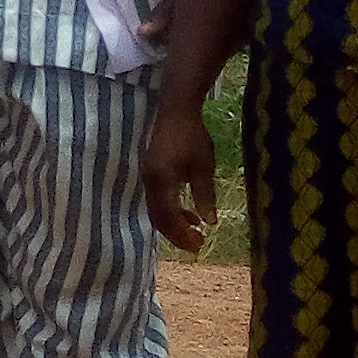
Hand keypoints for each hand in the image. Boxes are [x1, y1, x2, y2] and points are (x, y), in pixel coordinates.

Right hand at [142, 99, 220, 250]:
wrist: (175, 112)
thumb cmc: (192, 136)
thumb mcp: (204, 166)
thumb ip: (205, 195)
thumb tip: (209, 221)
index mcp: (162, 182)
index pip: (168, 217)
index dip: (182, 235)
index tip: (199, 245)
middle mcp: (150, 182)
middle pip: (158, 218)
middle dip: (176, 235)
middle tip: (197, 245)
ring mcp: (148, 178)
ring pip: (156, 211)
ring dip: (174, 224)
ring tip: (195, 231)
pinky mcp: (150, 174)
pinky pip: (156, 200)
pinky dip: (170, 211)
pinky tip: (188, 213)